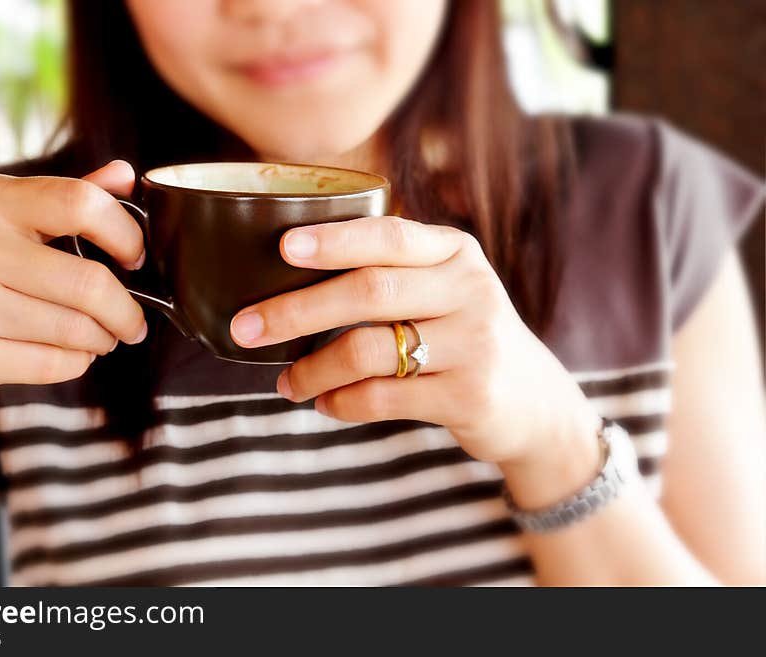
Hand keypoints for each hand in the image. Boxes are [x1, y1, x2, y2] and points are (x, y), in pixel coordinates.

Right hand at [0, 160, 147, 392]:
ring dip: (102, 340)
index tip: (135, 258)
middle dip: (125, 311)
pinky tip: (71, 354)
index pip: (79, 203)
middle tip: (132, 322)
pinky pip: (48, 365)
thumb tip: (125, 176)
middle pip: (87, 283)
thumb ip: (62, 195)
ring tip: (101, 337)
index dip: (125, 233)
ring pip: (73, 330)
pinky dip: (75, 363)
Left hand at [229, 215, 600, 465]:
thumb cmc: (464, 335)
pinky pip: (383, 398)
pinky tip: (325, 404)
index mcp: (455, 253)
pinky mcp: (469, 395)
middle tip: (246, 327)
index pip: (389, 236)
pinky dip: (342, 403)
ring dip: (313, 370)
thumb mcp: (445, 289)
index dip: (334, 240)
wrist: (532, 400)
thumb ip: (391, 274)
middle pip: (368, 293)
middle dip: (296, 310)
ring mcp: (474, 344)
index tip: (282, 246)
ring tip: (286, 383)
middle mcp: (470, 290)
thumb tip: (286, 273)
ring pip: (368, 351)